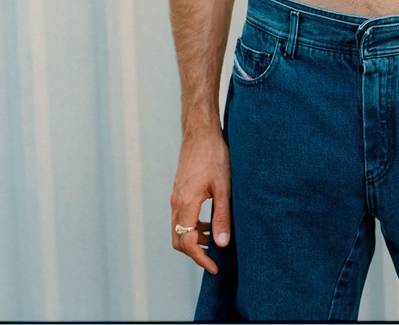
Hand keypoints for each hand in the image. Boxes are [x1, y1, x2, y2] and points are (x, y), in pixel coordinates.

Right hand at [170, 130, 231, 273]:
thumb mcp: (223, 186)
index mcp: (186, 203)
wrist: (201, 131)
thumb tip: (221, 243)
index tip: (214, 267)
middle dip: (195, 253)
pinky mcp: (178, 190)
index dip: (201, 259)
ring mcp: (175, 196)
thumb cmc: (214, 155)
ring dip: (194, 238)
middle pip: (178, 240)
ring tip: (215, 238)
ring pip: (178, 229)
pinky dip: (192, 226)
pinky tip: (209, 220)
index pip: (188, 242)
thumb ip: (222, 215)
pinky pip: (180, 217)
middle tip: (214, 258)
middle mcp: (176, 202)